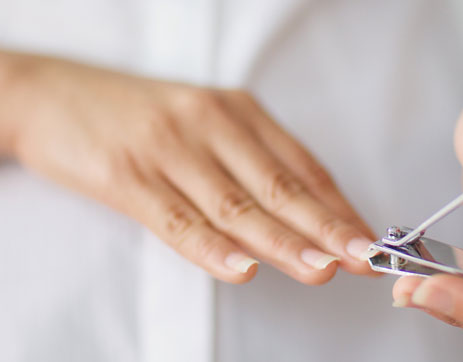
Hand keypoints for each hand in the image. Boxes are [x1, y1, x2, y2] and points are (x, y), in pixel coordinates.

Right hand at [0, 52, 375, 284]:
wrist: (54, 95)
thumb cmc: (141, 117)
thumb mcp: (205, 126)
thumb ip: (251, 165)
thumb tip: (304, 217)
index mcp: (239, 112)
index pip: (304, 168)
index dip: (340, 209)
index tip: (368, 242)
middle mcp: (212, 125)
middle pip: (280, 187)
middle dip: (327, 228)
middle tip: (364, 259)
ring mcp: (171, 149)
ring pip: (237, 206)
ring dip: (283, 242)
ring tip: (321, 269)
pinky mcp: (128, 174)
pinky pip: (177, 219)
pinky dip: (211, 248)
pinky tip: (242, 270)